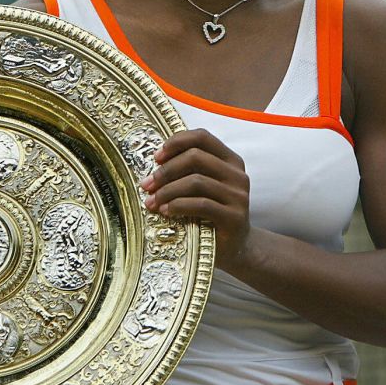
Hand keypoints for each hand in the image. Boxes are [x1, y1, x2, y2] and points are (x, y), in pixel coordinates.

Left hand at [140, 128, 250, 268]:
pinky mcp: (234, 217)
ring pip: (196, 181)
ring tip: (152, 202)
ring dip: (167, 191)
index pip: (202, 137)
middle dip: (166, 170)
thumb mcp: (203, 188)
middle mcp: (237, 175)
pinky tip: (165, 212)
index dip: (177, 142)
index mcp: (230, 160)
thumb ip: (188, 172)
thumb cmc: (212, 214)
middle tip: (147, 184)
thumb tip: (155, 164)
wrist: (235, 247)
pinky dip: (178, 206)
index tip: (156, 157)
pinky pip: (201, 204)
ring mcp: (238, 196)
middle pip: (196, 157)